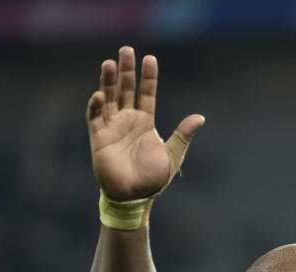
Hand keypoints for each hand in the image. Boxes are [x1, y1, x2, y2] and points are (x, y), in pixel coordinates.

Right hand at [87, 46, 204, 200]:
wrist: (134, 197)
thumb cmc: (153, 179)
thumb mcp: (172, 155)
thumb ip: (182, 135)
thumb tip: (200, 118)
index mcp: (145, 123)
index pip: (146, 94)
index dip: (148, 77)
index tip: (150, 58)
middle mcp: (127, 121)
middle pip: (125, 89)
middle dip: (126, 70)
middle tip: (126, 50)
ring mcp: (112, 128)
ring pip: (109, 98)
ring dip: (108, 81)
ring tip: (110, 63)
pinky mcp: (98, 138)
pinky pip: (95, 118)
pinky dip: (95, 105)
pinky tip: (100, 94)